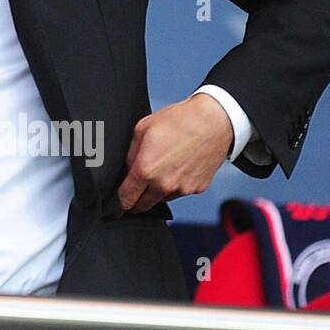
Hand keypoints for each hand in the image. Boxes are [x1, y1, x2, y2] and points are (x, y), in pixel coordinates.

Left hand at [117, 91, 233, 214]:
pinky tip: (176, 168)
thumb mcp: (142, 129)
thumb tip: (128, 169)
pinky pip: (179, 192)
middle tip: (132, 195)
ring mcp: (183, 188)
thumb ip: (131, 154)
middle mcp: (164, 184)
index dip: (118, 204)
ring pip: (161, 199)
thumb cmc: (180, 121)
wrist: (213, 122)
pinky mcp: (197, 188)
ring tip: (160, 170)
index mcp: (146, 170)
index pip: (126, 198)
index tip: (116, 207)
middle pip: (143, 205)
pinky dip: (174, 186)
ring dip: (156, 192)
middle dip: (135, 202)